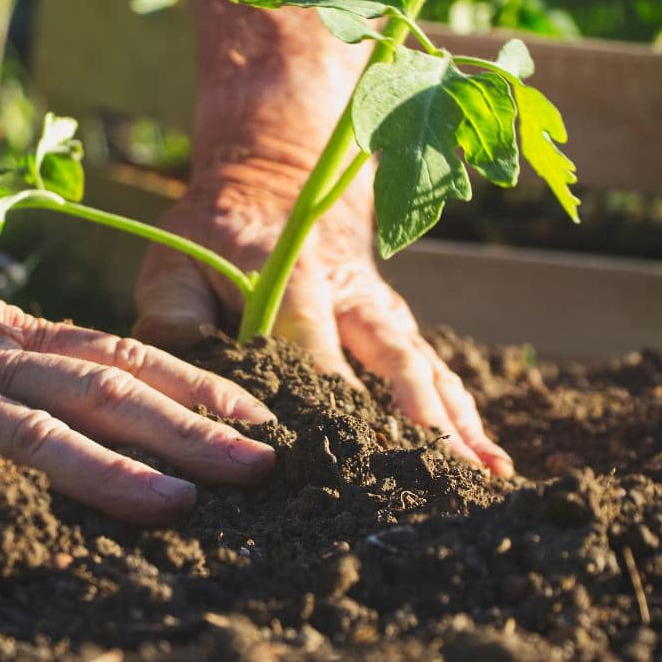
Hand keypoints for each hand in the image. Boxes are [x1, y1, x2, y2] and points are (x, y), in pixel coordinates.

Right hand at [0, 188, 275, 524]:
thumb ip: (43, 360)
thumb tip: (135, 407)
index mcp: (17, 332)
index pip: (125, 356)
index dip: (198, 387)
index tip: (263, 418)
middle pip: (100, 391)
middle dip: (186, 431)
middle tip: (258, 465)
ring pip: (28, 431)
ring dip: (106, 470)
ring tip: (177, 502)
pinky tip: (10, 541)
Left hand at [133, 167, 513, 476]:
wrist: (277, 185)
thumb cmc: (216, 238)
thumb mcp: (175, 263)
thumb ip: (172, 319)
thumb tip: (179, 383)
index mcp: (294, 278)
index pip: (313, 344)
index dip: (328, 395)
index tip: (343, 453)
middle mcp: (353, 297)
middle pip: (394, 361)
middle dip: (419, 420)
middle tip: (440, 475)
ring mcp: (383, 313)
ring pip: (428, 370)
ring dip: (457, 423)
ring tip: (486, 476)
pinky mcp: (398, 328)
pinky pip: (438, 373)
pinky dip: (464, 417)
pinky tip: (489, 462)